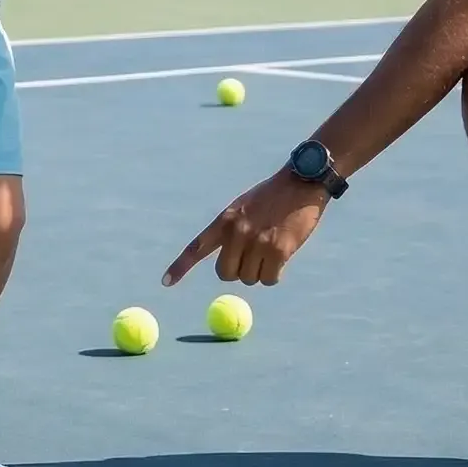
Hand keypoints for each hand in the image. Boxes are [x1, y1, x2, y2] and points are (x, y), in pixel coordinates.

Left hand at [162, 169, 329, 288]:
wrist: (301, 183)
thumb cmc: (273, 197)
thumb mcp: (243, 208)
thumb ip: (233, 232)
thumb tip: (229, 266)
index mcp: (225, 219)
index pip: (197, 247)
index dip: (180, 267)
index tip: (166, 282)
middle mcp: (237, 232)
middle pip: (225, 274)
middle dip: (237, 271)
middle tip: (252, 259)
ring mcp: (257, 242)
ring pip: (249, 278)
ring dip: (260, 271)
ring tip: (272, 247)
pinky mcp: (278, 251)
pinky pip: (269, 280)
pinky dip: (275, 275)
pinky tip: (283, 256)